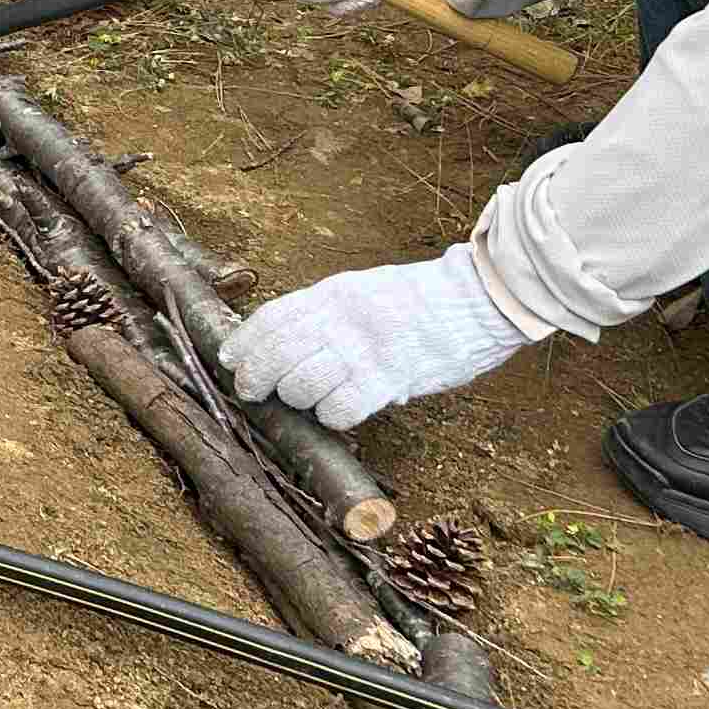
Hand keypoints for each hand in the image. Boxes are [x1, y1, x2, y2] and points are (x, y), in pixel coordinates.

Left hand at [220, 243, 526, 428]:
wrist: (479, 300)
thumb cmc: (422, 300)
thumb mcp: (363, 290)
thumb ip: (326, 312)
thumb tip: (286, 342)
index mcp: (332, 294)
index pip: (270, 319)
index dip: (243, 343)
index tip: (229, 360)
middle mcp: (340, 320)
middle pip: (275, 355)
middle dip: (255, 379)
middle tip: (252, 393)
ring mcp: (363, 350)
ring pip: (301, 386)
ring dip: (297, 400)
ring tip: (310, 401)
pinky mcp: (389, 379)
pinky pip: (340, 409)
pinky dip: (332, 417)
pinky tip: (340, 412)